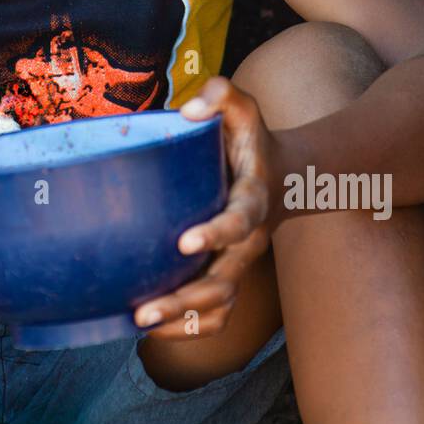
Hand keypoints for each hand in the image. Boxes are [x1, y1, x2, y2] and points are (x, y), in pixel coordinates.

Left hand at [134, 76, 273, 338]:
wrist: (286, 174)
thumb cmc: (250, 138)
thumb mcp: (244, 106)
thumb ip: (220, 95)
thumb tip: (188, 111)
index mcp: (253, 199)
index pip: (240, 222)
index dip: (217, 234)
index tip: (185, 242)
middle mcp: (250, 241)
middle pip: (223, 283)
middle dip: (184, 300)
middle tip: (142, 310)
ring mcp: (240, 264)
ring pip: (219, 307)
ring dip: (181, 320)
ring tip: (137, 322)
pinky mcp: (228, 276)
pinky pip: (216, 316)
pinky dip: (188, 328)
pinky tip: (150, 327)